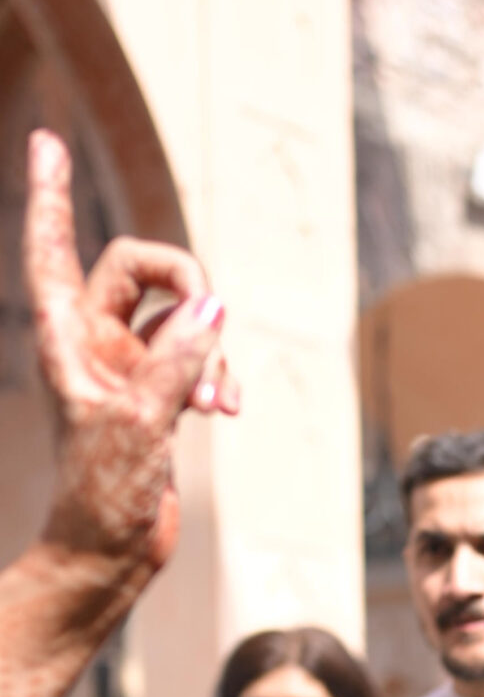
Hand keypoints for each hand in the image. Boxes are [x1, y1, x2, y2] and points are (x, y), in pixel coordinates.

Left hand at [27, 129, 237, 578]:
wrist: (107, 556)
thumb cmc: (99, 495)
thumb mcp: (139, 420)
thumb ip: (178, 358)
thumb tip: (215, 304)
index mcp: (64, 339)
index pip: (53, 248)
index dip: (49, 196)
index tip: (45, 141)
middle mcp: (93, 344)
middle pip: (139, 268)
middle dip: (185, 287)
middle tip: (213, 321)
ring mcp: (128, 369)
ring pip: (182, 318)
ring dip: (212, 349)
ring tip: (216, 402)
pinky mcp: (160, 397)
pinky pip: (200, 359)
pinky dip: (219, 377)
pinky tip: (225, 410)